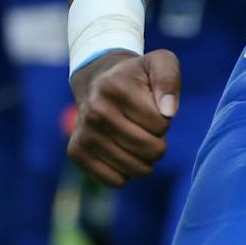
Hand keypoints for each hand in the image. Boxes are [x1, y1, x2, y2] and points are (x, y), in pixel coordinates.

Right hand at [67, 49, 178, 186]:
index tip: (154, 108)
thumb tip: (169, 112)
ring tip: (137, 137)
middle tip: (148, 127)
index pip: (160, 125)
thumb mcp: (161, 63)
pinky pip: (116, 181)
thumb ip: (169, 80)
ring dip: (145, 158)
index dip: (165, 119)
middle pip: (150, 150)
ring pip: (136, 169)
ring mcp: (84, 134)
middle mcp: (95, 112)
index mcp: (115, 88)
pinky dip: (127, 172)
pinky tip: (122, 151)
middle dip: (158, 141)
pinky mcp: (77, 153)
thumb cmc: (138, 76)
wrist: (98, 81)